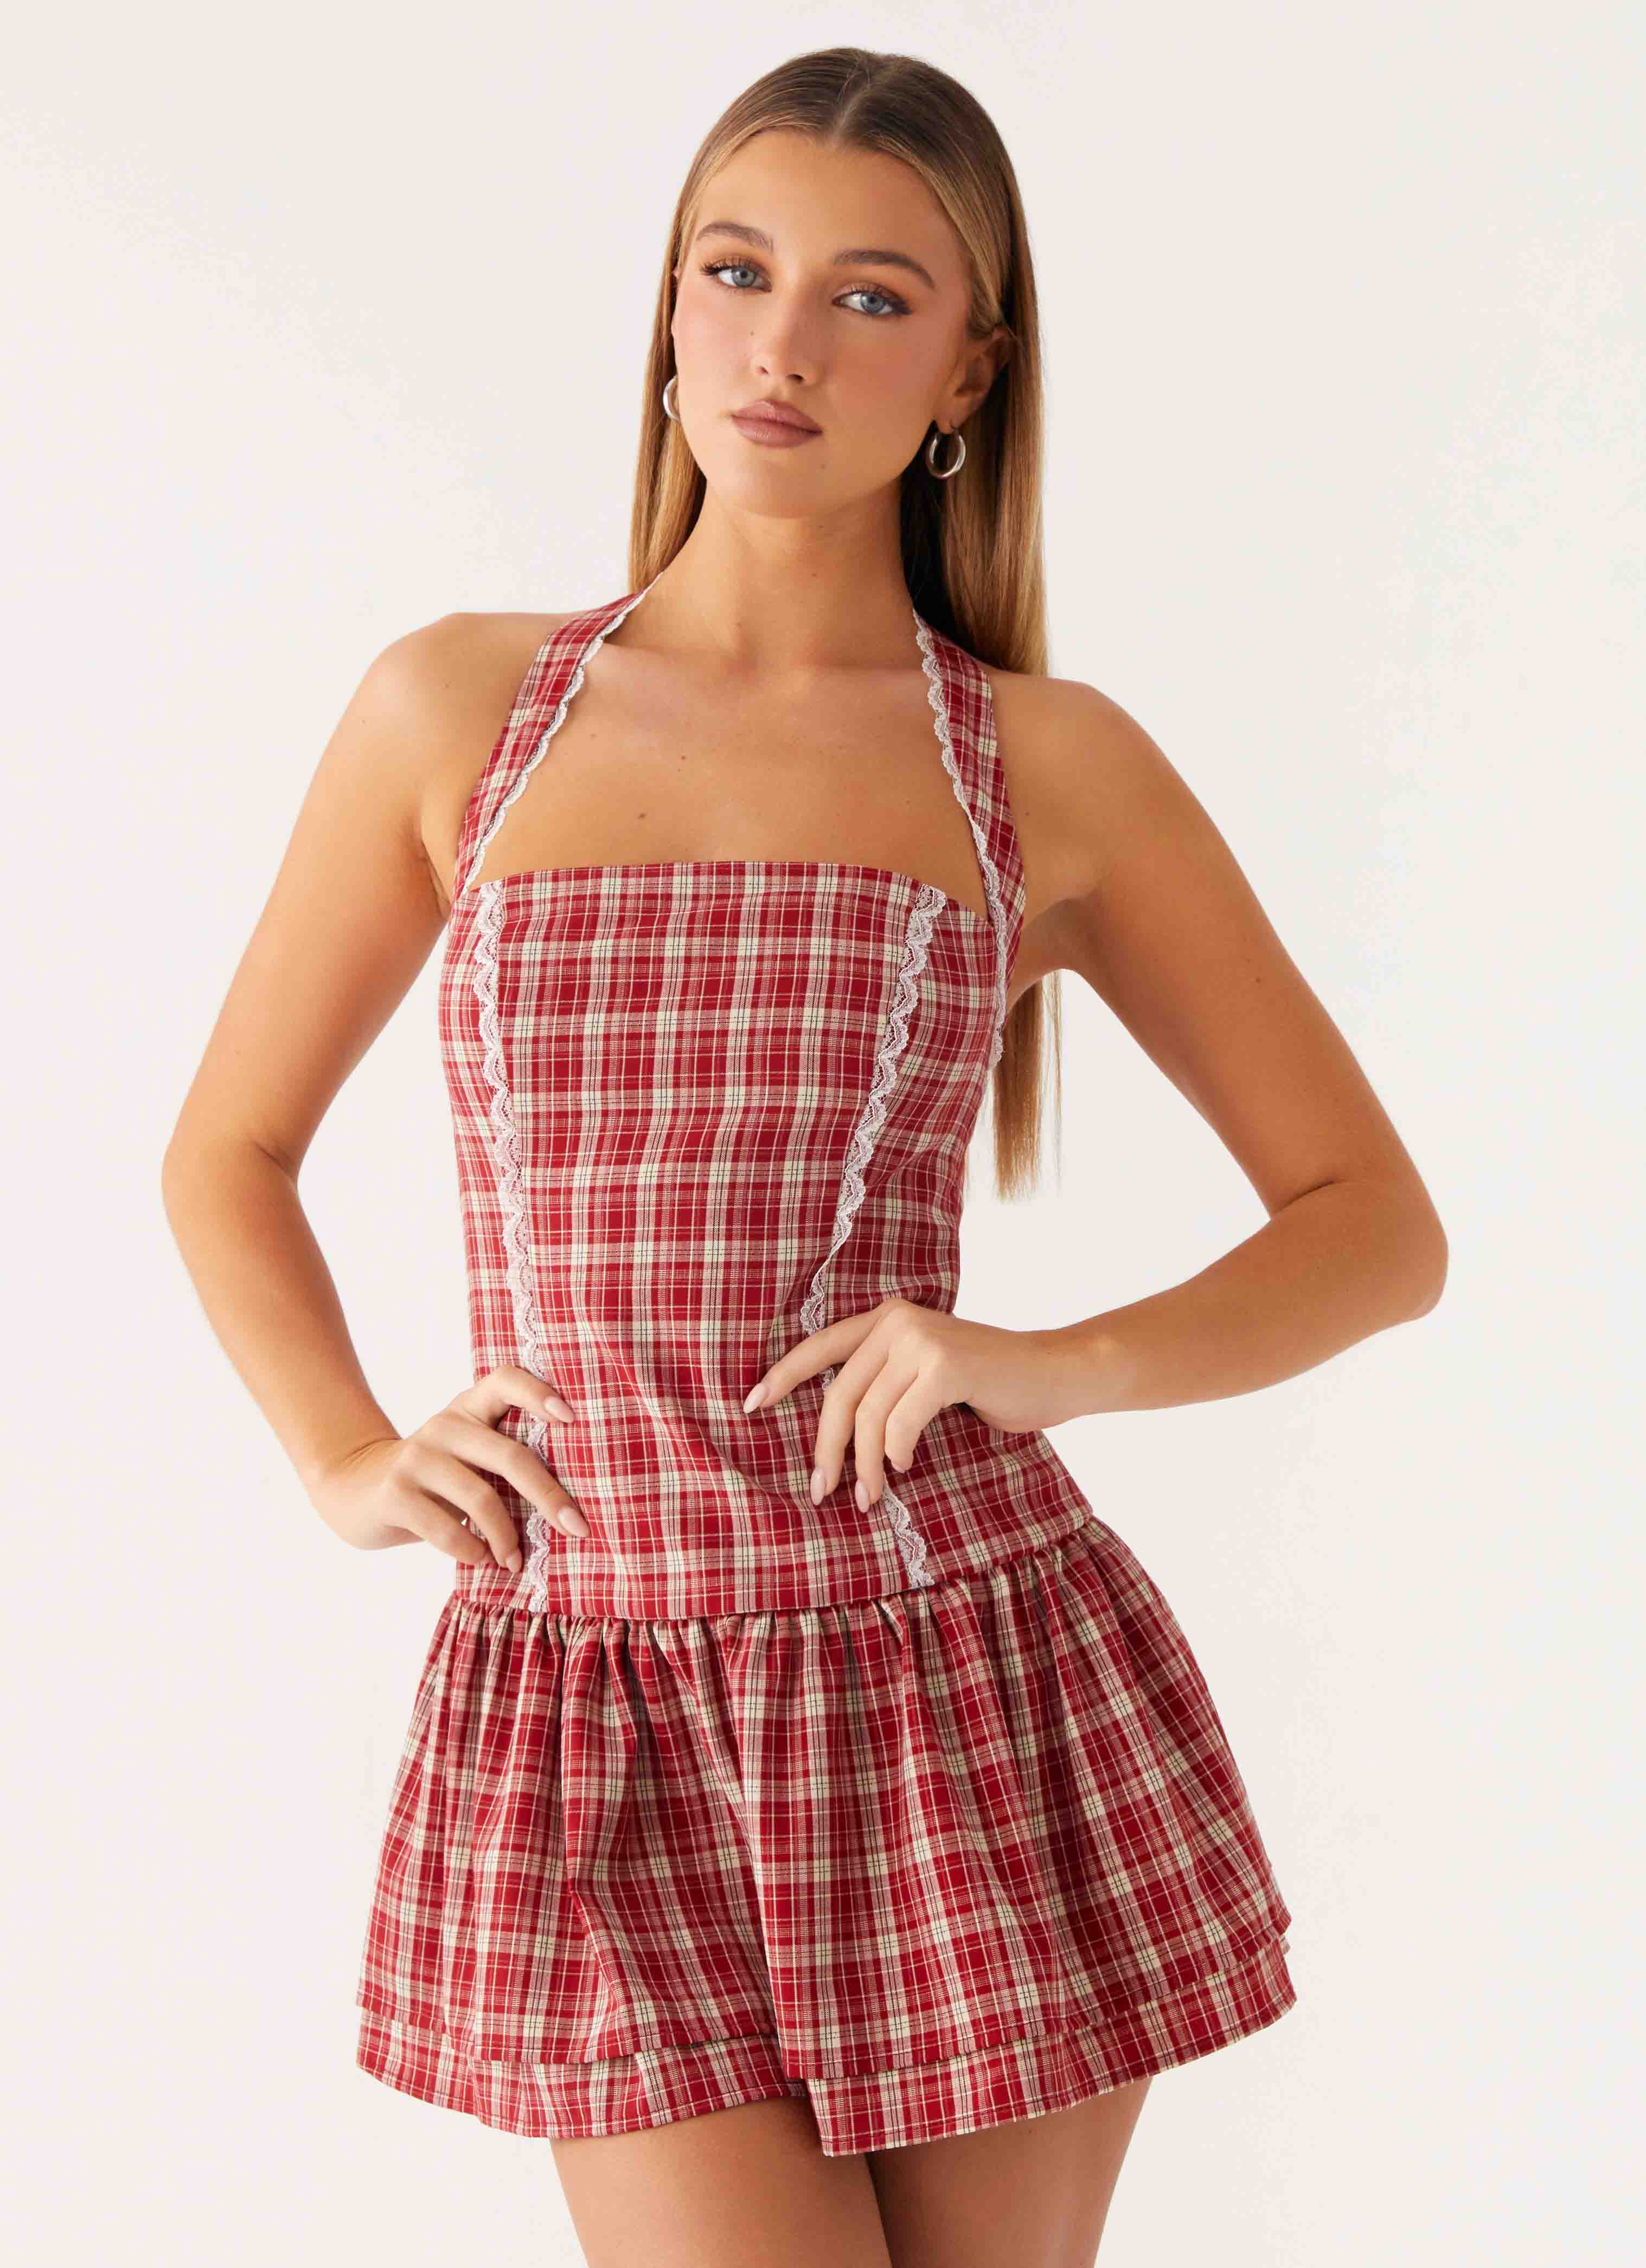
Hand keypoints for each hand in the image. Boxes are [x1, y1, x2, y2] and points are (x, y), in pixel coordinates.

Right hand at [308, 1366, 590, 1568]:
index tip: (572, 1418)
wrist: (355, 1488)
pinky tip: (482, 1560)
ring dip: (507, 1538)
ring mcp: (418, 1457)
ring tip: (515, 1561)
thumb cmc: (436, 1479)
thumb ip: (505, 1462)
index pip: (506, 1380)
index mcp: (470, 1408)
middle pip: (510, 1456)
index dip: (539, 1393)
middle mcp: (445, 1425)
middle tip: (578, 1528)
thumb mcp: (468, 1457)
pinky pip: (447, 1528)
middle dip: (550, 1496)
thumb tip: (570, 1507)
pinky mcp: (396, 1492)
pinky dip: (472, 1551)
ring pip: (481, 1498)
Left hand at [743, 1297, 1090, 1513]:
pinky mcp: (947, 1364)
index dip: (781, 1376)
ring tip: (868, 1496)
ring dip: (863, 1464)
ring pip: (868, 1414)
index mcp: (888, 1318)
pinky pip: (900, 1422)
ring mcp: (923, 1339)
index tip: (750, 1406)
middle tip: (821, 1492)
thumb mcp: (928, 1375)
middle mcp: (899, 1320)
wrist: (1055, 1374)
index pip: (820, 1347)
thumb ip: (887, 1383)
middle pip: (839, 1393)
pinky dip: (897, 1451)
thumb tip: (834, 1432)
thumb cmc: (990, 1384)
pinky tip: (905, 1465)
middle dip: (825, 1448)